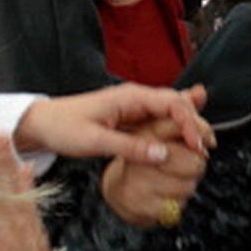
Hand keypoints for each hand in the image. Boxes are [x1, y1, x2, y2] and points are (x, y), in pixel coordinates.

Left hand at [14, 83, 213, 162]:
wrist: (42, 124)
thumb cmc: (63, 128)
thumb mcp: (95, 140)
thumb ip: (130, 147)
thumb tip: (163, 154)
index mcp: (131, 96)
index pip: (172, 103)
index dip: (189, 123)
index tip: (197, 145)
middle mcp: (137, 98)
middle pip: (177, 105)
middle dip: (196, 124)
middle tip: (209, 147)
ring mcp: (136, 108)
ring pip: (172, 113)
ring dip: (189, 127)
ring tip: (205, 144)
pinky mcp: (132, 119)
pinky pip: (160, 121)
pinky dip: (177, 128)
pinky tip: (190, 132)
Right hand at [100, 116, 210, 227]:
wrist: (120, 190)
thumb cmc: (146, 158)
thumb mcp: (161, 131)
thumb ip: (183, 113)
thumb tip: (201, 92)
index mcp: (146, 132)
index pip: (182, 128)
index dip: (201, 135)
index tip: (208, 142)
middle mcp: (141, 155)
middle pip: (193, 162)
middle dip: (197, 166)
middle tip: (189, 165)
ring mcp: (138, 181)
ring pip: (188, 186)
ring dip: (188, 185)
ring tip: (175, 180)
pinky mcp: (140, 204)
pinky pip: (178, 205)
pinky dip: (178, 204)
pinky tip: (167, 197)